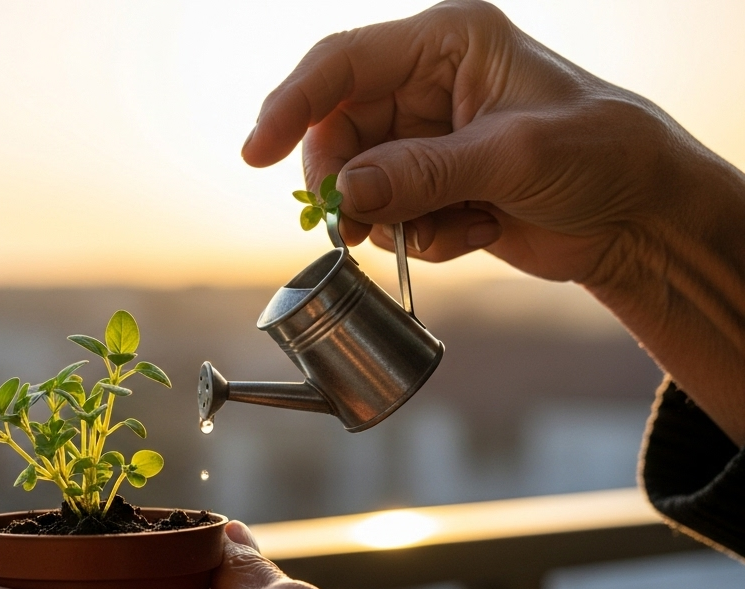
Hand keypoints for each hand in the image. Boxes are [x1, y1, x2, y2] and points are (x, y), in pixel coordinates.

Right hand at [243, 0, 710, 283]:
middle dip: (343, 183)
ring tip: (442, 229)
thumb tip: (343, 195)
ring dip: (389, 218)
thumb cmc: (601, 155)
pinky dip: (420, 236)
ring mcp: (427, 137)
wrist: (641, 218)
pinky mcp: (431, 184)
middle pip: (337, 129)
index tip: (258, 154)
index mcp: (448, 43)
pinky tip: (475, 231)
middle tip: (349, 227)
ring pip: (357, 180)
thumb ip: (421, 172)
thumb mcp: (512, 156)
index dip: (292, 105)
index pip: (343, 63)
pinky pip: (387, 214)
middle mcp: (427, 83)